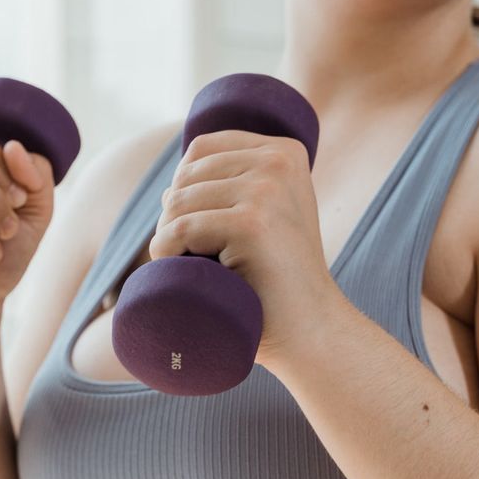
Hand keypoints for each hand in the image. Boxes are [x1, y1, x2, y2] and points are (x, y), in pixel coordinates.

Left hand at [149, 130, 343, 363]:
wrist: (311, 330)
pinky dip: (166, 253)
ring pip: (178, 201)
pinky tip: (180, 271)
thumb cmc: (277, 281)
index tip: (203, 228)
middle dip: (174, 216)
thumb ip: (237, 186)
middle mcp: (280, 161)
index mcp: (285, 151)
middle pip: (186, 174)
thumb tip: (171, 181)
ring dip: (168, 238)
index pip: (201, 148)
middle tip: (196, 257)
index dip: (184, 188)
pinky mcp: (252, 224)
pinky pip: (180, 229)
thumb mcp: (269, 216)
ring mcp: (268, 190)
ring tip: (195, 267)